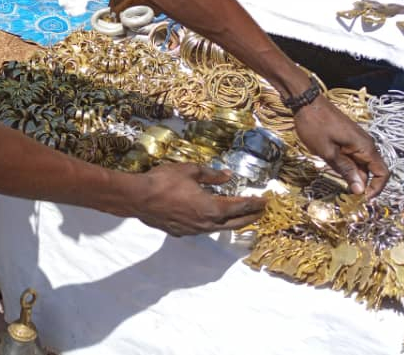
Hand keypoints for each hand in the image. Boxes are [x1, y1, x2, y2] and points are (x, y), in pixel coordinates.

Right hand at [130, 163, 266, 235]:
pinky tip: (210, 218)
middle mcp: (206, 223)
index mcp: (211, 208)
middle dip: (249, 217)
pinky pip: (202, 229)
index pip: (239, 207)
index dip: (253, 204)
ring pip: (218, 228)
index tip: (265, 201)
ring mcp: (193, 231)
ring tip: (240, 217)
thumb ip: (211, 175)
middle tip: (260, 212)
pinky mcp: (181, 233)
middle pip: (234, 223)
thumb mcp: (190, 171)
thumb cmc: (165, 181)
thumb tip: (227, 175)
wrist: (138, 198)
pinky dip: (213, 224)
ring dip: (232, 222)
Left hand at [293, 96, 388, 198]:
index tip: (363, 200)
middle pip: (372, 170)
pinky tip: (335, 171)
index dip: (376, 189)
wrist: (306, 102)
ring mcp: (357, 140)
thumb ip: (346, 171)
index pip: (383, 173)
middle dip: (363, 185)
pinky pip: (353, 156)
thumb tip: (360, 190)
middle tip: (348, 197)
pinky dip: (348, 166)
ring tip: (340, 186)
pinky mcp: (348, 138)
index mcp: (365, 147)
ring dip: (354, 176)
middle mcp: (366, 144)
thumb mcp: (328, 152)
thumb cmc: (315, 126)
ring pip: (361, 164)